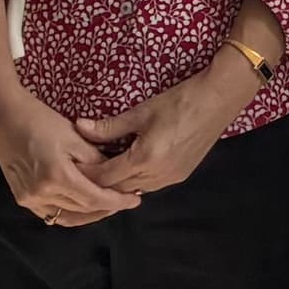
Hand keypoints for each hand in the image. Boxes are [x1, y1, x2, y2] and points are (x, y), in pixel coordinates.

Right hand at [0, 82, 137, 225]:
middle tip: (124, 199)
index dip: (117, 202)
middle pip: (82, 210)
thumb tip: (114, 173)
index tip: (135, 200)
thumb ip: (95, 159)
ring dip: (90, 214)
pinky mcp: (22, 198)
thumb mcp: (75, 136)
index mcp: (57, 177)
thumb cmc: (41, 121)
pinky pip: (51, 213)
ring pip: (67, 216)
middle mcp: (42, 194)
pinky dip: (70, 212)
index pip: (94, 199)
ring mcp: (29, 199)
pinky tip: (83, 205)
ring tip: (108, 203)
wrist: (3, 119)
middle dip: (107, 208)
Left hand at [78, 54, 257, 200]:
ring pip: (134, 189)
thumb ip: (109, 126)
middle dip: (98, 182)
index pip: (104, 177)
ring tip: (101, 170)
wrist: (219, 99)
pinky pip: (149, 185)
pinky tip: (127, 168)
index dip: (85, 174)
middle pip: (117, 188)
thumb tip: (79, 127)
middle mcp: (157, 176)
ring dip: (117, 183)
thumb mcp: (141, 111)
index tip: (68, 168)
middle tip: (79, 172)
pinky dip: (134, 180)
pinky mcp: (180, 175)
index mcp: (144, 159)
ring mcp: (171, 178)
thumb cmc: (180, 100)